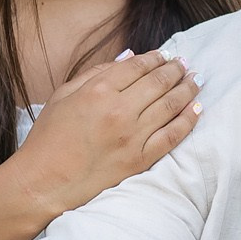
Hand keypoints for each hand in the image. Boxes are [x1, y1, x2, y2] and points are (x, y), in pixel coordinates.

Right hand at [11, 50, 198, 215]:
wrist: (43, 183)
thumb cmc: (48, 139)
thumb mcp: (63, 96)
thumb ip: (95, 72)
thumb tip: (129, 57)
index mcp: (97, 91)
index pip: (138, 67)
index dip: (156, 58)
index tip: (166, 55)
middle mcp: (119, 110)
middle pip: (159, 82)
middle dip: (176, 69)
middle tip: (185, 64)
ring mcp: (132, 136)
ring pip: (171, 104)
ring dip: (187, 89)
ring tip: (196, 80)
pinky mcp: (141, 159)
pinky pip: (173, 135)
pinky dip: (188, 119)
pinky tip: (197, 108)